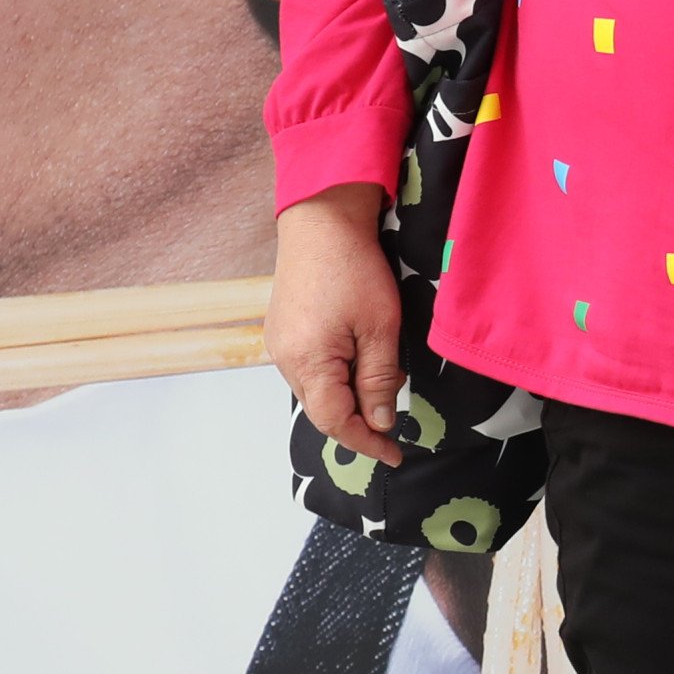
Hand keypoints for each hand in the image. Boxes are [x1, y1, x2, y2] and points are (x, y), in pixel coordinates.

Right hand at [273, 182, 404, 466]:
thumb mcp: (380, 327)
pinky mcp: (282, 329)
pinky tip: (360, 357)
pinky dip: (336, 373)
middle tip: (394, 415)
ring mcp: (279, 344)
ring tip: (382, 376)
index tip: (395, 454)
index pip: (336, 422)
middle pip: (323, 409)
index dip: (367, 442)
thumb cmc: (354, 268)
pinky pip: (310, 368)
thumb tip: (380, 423)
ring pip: (317, 389)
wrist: (321, 219)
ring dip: (349, 393)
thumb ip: (379, 380)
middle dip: (360, 418)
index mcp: (307, 363)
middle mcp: (284, 360)